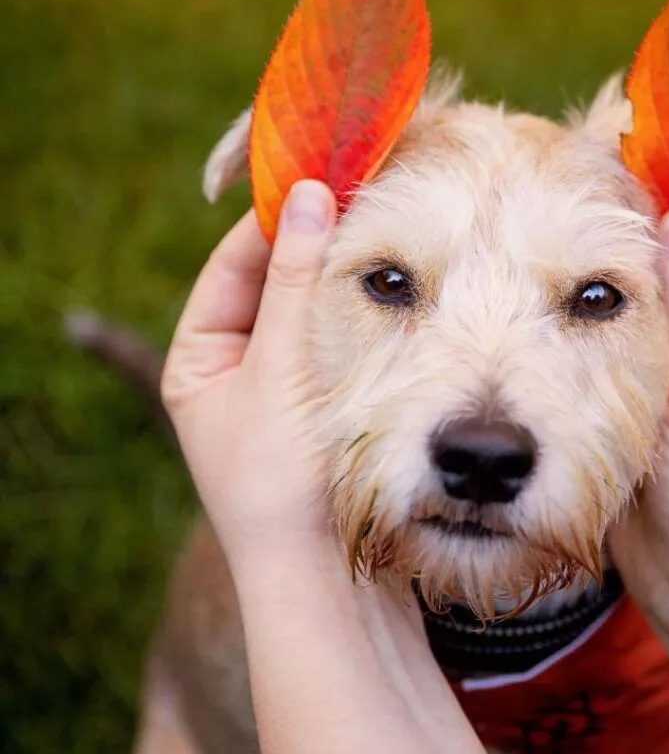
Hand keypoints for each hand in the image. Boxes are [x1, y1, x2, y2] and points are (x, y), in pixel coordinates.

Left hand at [160, 180, 338, 565]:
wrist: (320, 571)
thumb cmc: (281, 472)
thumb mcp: (280, 365)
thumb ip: (295, 280)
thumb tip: (308, 193)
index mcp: (196, 359)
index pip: (230, 268)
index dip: (269, 223)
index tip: (316, 181)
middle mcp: (233, 368)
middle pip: (270, 285)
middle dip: (308, 246)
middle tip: (355, 198)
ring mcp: (280, 386)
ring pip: (307, 311)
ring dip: (336, 276)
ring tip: (374, 234)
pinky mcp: (323, 403)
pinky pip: (334, 339)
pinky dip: (355, 312)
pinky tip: (386, 290)